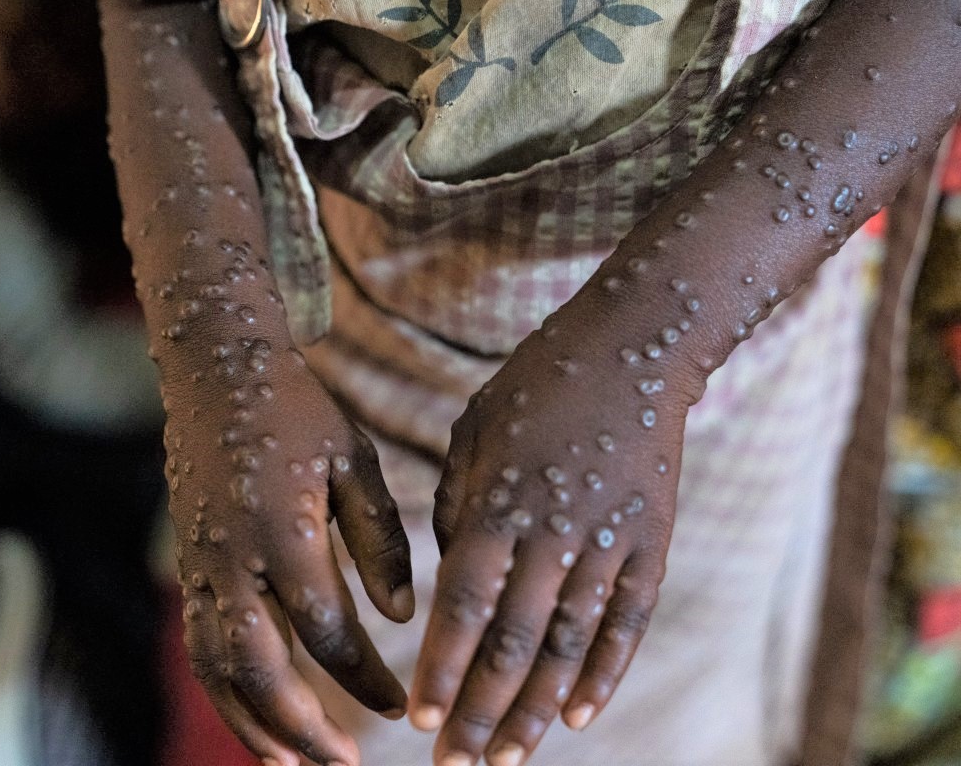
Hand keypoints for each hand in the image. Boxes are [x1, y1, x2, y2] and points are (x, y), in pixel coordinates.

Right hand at [167, 336, 413, 765]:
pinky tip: (253, 712)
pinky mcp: (188, 564)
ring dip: (253, 724)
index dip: (368, 679)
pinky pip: (200, 644)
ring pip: (217, 668)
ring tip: (292, 762)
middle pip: (262, 670)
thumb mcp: (355, 460)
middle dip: (304, 729)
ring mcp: (201, 565)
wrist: (216, 372)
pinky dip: (224, 689)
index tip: (404, 706)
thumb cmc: (297, 410)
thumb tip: (401, 615)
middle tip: (345, 764)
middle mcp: (234, 559)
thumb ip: (381, 539)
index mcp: (285, 531)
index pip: (329, 634)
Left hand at [409, 303, 689, 765]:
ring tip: (508, 757)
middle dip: (480, 709)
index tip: (420, 721)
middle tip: (455, 765)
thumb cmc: (536, 385)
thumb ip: (458, 508)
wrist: (633, 348)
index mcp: (499, 501)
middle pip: (514, 642)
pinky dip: (605, 672)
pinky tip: (581, 717)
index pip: (465, 606)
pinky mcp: (651, 543)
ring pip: (569, 643)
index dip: (443, 668)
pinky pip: (627, 621)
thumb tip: (452, 579)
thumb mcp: (473, 431)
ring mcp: (608, 540)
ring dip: (537, 708)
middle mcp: (553, 531)